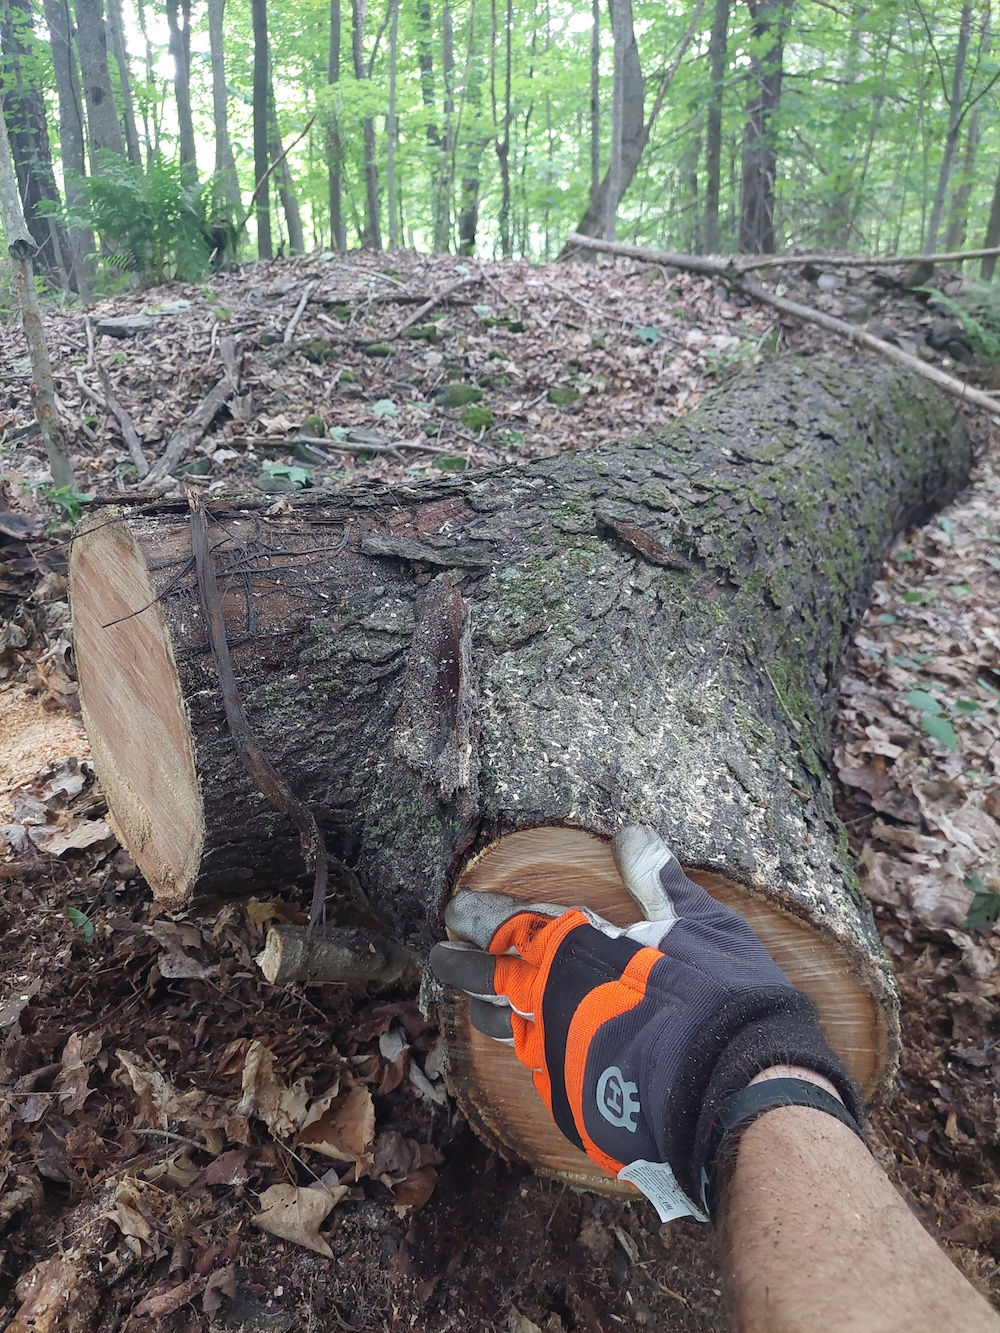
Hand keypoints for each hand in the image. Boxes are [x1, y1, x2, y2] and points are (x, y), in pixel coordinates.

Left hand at [431, 825, 860, 1221]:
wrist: (737, 1088)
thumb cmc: (721, 993)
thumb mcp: (696, 921)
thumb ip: (656, 879)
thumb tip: (631, 832)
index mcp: (575, 950)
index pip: (509, 925)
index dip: (480, 917)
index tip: (457, 911)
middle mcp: (552, 1003)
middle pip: (488, 981)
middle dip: (460, 966)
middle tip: (438, 957)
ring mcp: (558, 1057)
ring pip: (506, 1031)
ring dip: (490, 1013)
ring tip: (476, 1004)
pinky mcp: (574, 1104)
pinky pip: (543, 1073)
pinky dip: (536, 1055)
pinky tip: (538, 1053)